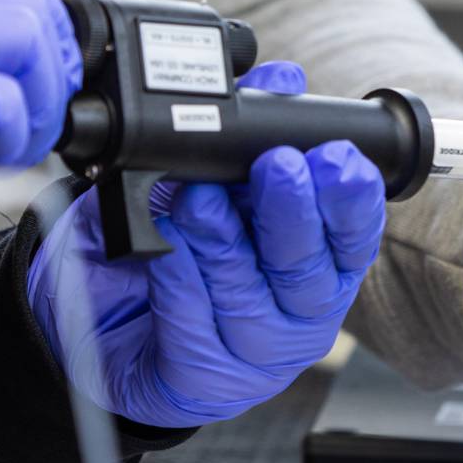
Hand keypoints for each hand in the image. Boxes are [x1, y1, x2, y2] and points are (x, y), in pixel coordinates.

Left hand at [27, 62, 385, 427]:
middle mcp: (298, 312)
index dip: (351, 198)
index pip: (354, 234)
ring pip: (252, 299)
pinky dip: (179, 282)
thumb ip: (239, 135)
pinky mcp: (205, 382)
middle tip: (278, 167)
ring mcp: (255, 354)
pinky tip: (165, 251)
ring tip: (199, 201)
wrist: (107, 327)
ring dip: (226, 244)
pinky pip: (195, 328)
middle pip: (310, 270)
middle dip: (293, 213)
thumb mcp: (203, 183)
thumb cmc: (173, 252)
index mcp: (319, 263)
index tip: (337, 157)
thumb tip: (277, 80)